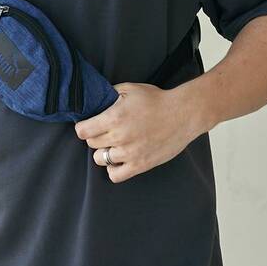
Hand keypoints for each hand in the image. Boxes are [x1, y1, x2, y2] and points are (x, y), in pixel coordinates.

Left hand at [73, 81, 204, 182]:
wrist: (184, 114)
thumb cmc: (158, 100)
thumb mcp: (130, 89)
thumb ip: (109, 94)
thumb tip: (95, 100)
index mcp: (114, 118)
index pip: (82, 131)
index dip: (83, 127)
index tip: (88, 125)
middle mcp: (119, 137)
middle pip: (91, 143)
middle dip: (95, 136)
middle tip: (105, 131)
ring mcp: (130, 153)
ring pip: (100, 159)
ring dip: (104, 151)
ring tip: (113, 145)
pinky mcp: (140, 164)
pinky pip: (115, 175)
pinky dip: (113, 169)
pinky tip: (119, 159)